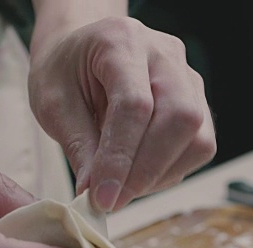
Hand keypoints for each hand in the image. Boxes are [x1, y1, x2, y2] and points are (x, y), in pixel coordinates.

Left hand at [28, 16, 216, 211]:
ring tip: (123, 188)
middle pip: (181, 118)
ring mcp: (187, 76)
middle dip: (147, 171)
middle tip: (113, 200)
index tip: (102, 197)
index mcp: (122, 42)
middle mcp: (165, 53)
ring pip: (198, 137)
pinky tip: (139, 175)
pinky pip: (199, 145)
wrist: (82, 52)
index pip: (135, 105)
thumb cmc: (64, 73)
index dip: (121, 158)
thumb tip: (96, 195)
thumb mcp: (53, 104)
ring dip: (161, 175)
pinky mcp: (197, 100)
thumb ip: (78, 146)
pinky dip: (170, 171)